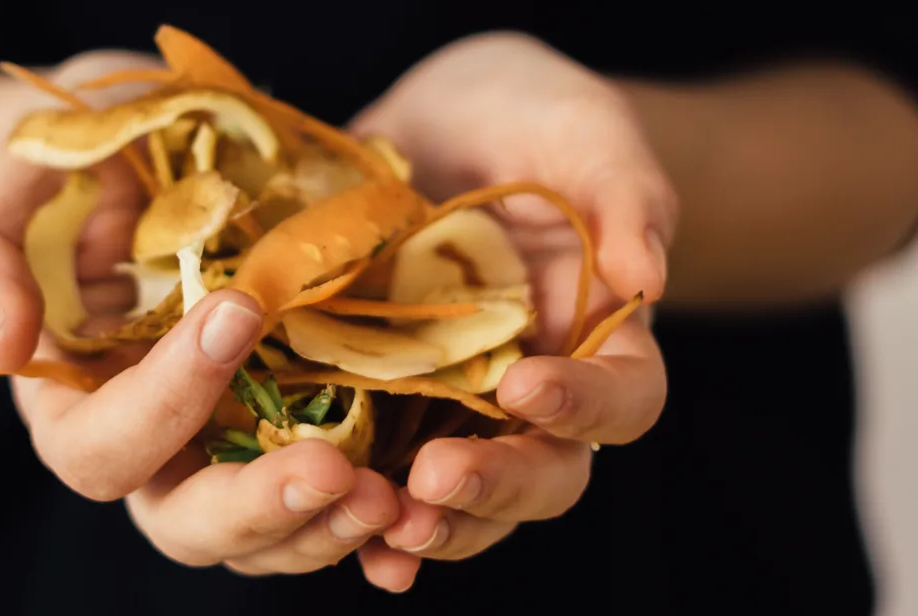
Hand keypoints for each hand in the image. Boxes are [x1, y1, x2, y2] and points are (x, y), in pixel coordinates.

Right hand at [0, 52, 399, 581]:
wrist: (144, 161)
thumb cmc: (65, 172)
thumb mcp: (1, 190)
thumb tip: (3, 340)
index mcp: (76, 404)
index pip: (104, 446)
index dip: (164, 401)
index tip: (234, 312)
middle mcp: (155, 441)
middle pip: (191, 521)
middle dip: (260, 507)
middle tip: (334, 472)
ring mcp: (232, 437)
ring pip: (268, 527)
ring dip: (328, 523)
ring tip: (388, 497)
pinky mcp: (297, 416)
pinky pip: (331, 486)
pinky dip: (369, 502)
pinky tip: (414, 492)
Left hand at [349, 32, 671, 589]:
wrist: (454, 120)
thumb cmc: (537, 119)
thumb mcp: (586, 134)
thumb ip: (626, 195)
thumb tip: (646, 277)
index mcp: (603, 337)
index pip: (624, 398)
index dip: (584, 405)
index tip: (525, 383)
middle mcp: (536, 386)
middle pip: (543, 471)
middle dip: (494, 486)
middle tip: (433, 481)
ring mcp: (458, 397)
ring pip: (462, 492)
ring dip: (427, 521)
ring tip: (379, 526)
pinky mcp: (387, 389)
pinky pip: (381, 459)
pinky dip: (360, 499)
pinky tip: (325, 511)